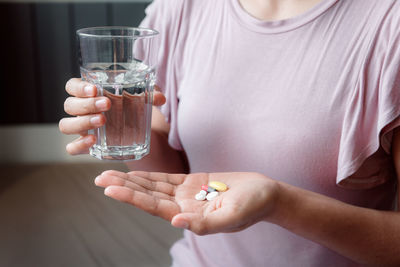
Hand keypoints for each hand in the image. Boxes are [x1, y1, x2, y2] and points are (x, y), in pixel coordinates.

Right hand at [59, 78, 165, 154]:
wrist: (137, 129)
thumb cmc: (134, 107)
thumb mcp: (143, 98)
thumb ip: (151, 95)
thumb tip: (160, 98)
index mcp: (88, 94)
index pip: (72, 86)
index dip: (79, 87)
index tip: (95, 89)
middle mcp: (80, 110)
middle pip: (70, 105)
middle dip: (87, 104)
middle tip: (107, 105)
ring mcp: (81, 129)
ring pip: (66, 125)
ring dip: (82, 122)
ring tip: (102, 121)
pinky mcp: (85, 146)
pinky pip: (72, 148)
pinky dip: (79, 144)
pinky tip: (93, 141)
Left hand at [95, 171, 278, 234]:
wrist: (266, 194)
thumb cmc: (253, 206)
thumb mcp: (232, 216)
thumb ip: (205, 223)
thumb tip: (176, 222)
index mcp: (190, 217)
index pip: (154, 207)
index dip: (132, 197)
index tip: (110, 188)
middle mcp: (183, 207)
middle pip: (148, 196)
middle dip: (124, 187)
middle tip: (99, 178)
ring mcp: (187, 194)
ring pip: (153, 187)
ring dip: (132, 180)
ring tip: (108, 173)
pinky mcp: (193, 182)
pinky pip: (166, 179)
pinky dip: (150, 175)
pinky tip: (134, 172)